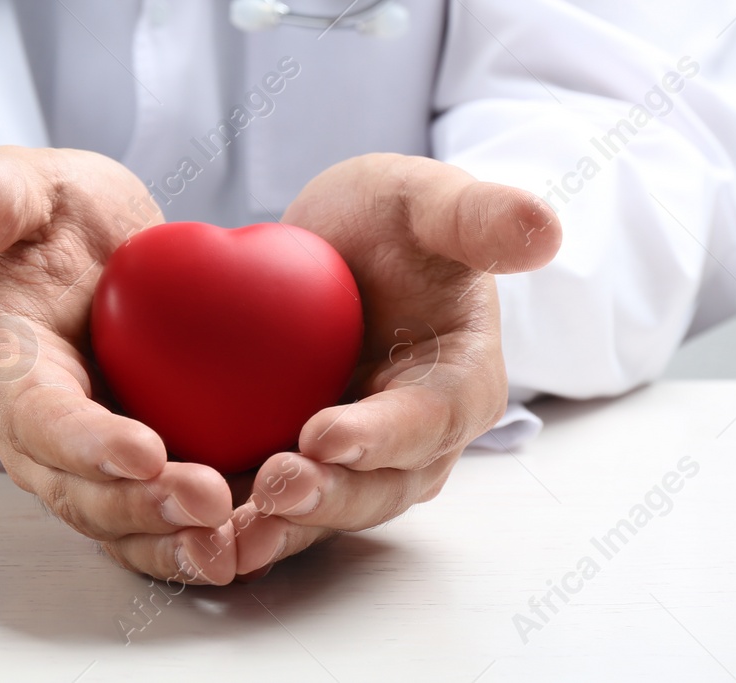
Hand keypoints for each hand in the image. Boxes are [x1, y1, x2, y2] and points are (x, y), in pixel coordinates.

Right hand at [0, 146, 238, 583]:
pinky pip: (162, 514)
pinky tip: (262, 536)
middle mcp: (34, 430)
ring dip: (175, 540)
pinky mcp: (133, 467)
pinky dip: (204, 535)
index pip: (35, 416)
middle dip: (140, 507)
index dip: (85, 443)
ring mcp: (84, 458)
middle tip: (211, 501)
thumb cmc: (51, 213)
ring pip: (120, 521)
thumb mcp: (23, 183)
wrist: (88, 246)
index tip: (146, 452)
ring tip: (238, 541)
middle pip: (78, 490)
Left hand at [231, 153, 560, 577]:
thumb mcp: (429, 200)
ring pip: (327, 512)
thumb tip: (544, 228)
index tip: (326, 433)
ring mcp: (360, 464)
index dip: (382, 435)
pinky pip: (277, 511)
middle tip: (273, 486)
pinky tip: (190, 534)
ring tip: (227, 533)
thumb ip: (479, 217)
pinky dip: (240, 527)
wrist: (339, 247)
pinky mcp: (306, 468)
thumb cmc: (395, 222)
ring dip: (282, 530)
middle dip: (329, 496)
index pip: (429, 419)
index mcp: (460, 384)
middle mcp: (416, 441)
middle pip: (380, 486)